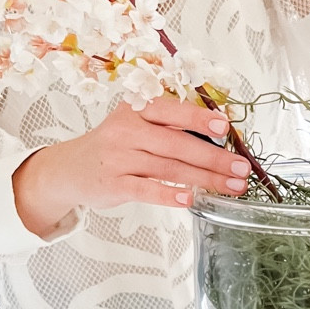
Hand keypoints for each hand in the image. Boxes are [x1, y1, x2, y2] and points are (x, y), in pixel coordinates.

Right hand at [11, 97, 250, 237]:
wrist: (68, 169)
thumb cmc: (114, 145)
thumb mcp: (134, 125)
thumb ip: (168, 127)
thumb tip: (217, 138)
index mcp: (136, 109)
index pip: (172, 111)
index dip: (200, 119)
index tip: (225, 129)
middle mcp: (127, 130)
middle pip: (177, 142)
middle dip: (213, 157)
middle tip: (240, 169)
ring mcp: (119, 158)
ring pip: (168, 167)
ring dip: (204, 178)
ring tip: (229, 186)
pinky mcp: (113, 184)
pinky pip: (146, 189)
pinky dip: (169, 194)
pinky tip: (190, 199)